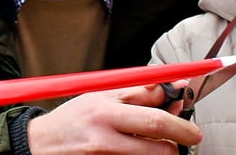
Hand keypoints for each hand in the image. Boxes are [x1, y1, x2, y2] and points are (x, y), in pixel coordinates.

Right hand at [27, 84, 200, 154]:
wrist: (41, 145)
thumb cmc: (73, 118)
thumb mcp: (101, 95)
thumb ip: (136, 92)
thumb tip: (170, 87)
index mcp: (106, 112)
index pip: (153, 116)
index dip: (179, 119)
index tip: (193, 121)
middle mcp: (106, 138)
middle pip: (158, 145)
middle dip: (181, 140)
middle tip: (192, 136)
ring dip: (164, 151)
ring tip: (163, 141)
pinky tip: (142, 147)